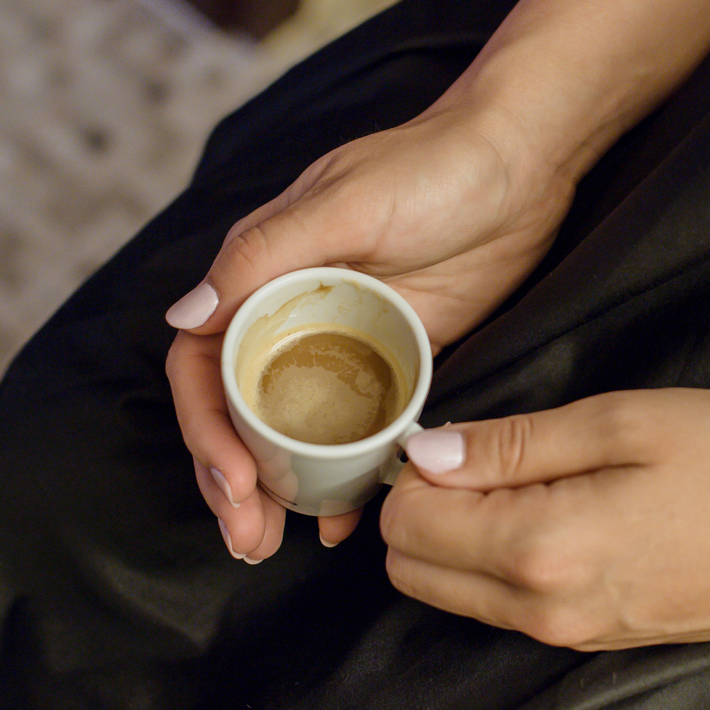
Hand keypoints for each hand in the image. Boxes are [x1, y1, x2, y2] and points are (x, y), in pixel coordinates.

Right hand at [165, 107, 576, 558]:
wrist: (523, 162)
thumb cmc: (430, 165)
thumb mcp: (345, 201)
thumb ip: (264, 256)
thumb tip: (185, 315)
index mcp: (264, 275)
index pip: (205, 364)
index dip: (207, 427)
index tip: (235, 480)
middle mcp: (295, 316)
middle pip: (239, 411)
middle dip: (232, 479)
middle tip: (245, 539)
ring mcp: (347, 345)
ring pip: (292, 433)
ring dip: (276, 491)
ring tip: (269, 547)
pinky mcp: (400, 364)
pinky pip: (359, 434)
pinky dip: (344, 480)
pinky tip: (341, 524)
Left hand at [381, 389, 709, 648]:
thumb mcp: (622, 423)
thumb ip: (512, 442)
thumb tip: (429, 453)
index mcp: (540, 548)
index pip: (407, 522)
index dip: (417, 466)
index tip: (458, 433)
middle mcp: (539, 609)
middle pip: (411, 568)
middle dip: (422, 507)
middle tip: (480, 452)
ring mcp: (565, 634)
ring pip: (451, 592)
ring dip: (456, 536)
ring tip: (523, 477)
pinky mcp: (590, 639)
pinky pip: (501, 606)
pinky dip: (495, 561)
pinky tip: (551, 512)